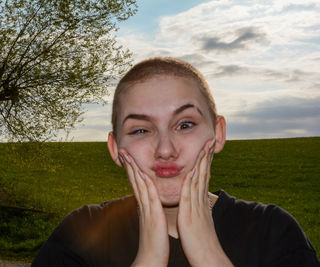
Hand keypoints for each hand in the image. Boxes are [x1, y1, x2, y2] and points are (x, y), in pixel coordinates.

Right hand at [119, 150, 168, 266]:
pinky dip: (146, 183)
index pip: (137, 184)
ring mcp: (147, 209)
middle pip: (134, 180)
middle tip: (122, 150)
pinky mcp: (153, 215)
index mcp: (145, 206)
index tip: (128, 157)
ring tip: (127, 155)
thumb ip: (150, 213)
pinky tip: (143, 173)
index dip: (132, 170)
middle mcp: (143, 205)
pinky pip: (149, 196)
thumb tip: (150, 207)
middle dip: (129, 164)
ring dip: (133, 169)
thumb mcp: (152, 224)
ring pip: (139, 184)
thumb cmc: (154, 243)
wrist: (150, 260)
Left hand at [177, 139, 232, 266]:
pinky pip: (191, 195)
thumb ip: (197, 212)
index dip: (205, 162)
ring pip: (200, 180)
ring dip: (202, 162)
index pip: (203, 177)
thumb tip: (197, 206)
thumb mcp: (198, 223)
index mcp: (200, 203)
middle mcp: (200, 202)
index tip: (207, 148)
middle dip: (207, 156)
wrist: (208, 260)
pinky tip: (194, 168)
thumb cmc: (201, 243)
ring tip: (205, 146)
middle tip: (211, 139)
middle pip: (205, 174)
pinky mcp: (191, 215)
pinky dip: (193, 180)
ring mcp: (197, 208)